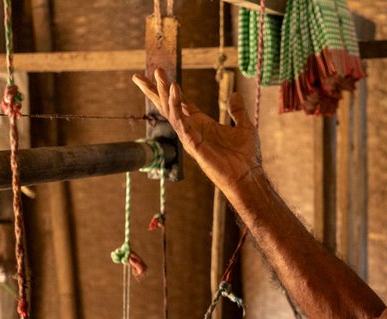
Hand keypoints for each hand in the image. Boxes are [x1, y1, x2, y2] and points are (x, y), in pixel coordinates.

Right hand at [132, 68, 261, 189]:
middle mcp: (192, 129)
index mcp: (202, 124)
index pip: (180, 103)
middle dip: (154, 91)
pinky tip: (174, 91)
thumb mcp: (244, 126)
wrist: (247, 176)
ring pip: (171, 112)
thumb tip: (235, 94)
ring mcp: (190, 137)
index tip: (156, 74)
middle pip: (168, 106)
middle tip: (139, 75)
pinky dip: (176, 106)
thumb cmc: (245, 156)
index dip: (168, 88)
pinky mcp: (193, 144)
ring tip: (159, 76)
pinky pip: (180, 123)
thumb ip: (237, 111)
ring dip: (164, 93)